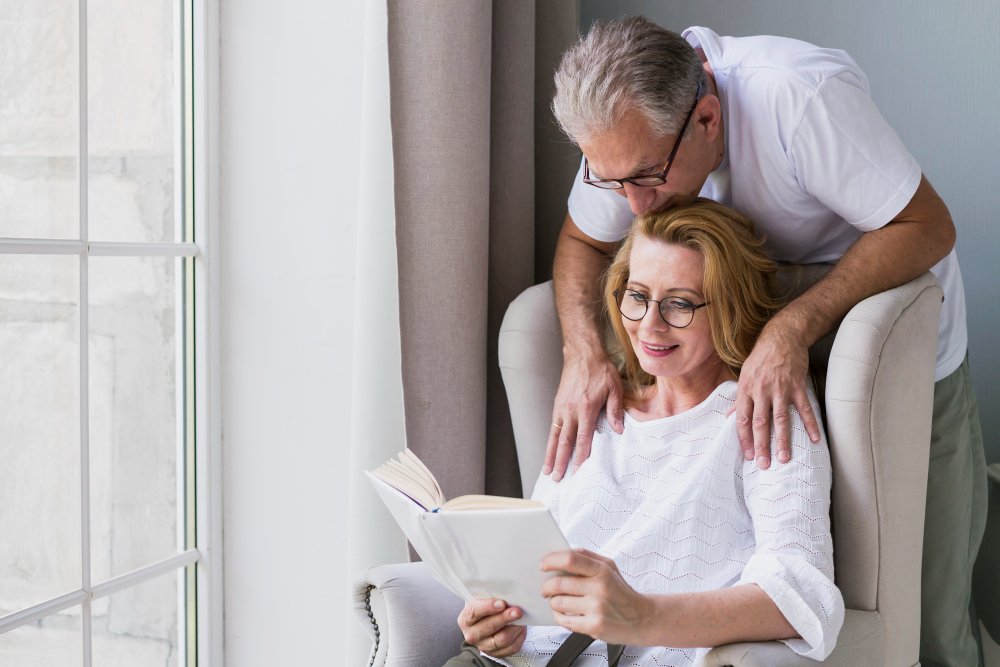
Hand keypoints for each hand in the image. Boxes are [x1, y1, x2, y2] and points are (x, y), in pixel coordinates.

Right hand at [456, 598, 525, 657]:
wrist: (487, 622)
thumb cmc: (485, 609)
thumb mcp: (481, 600)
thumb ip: (489, 597)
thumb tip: (506, 594)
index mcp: (465, 620)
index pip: (474, 613)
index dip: (488, 607)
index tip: (502, 603)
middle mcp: (472, 635)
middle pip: (489, 627)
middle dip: (505, 617)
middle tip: (517, 611)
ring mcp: (484, 646)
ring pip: (502, 639)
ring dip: (514, 627)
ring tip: (522, 618)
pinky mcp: (497, 654)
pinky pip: (511, 647)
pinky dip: (519, 637)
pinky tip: (521, 628)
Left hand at [540, 548, 651, 644]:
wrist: (642, 618)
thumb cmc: (621, 591)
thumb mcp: (610, 567)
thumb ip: (587, 557)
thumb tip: (564, 552)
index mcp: (602, 570)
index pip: (570, 559)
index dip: (552, 560)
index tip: (543, 565)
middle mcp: (599, 588)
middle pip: (559, 583)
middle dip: (547, 587)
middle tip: (546, 588)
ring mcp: (596, 608)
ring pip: (558, 603)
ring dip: (553, 602)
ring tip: (557, 601)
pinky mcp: (594, 626)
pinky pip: (564, 621)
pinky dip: (559, 617)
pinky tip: (564, 613)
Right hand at [544, 355, 623, 480]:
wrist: (582, 354)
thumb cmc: (601, 370)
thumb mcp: (615, 388)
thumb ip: (614, 410)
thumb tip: (619, 430)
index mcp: (586, 408)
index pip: (582, 438)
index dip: (579, 456)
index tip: (577, 471)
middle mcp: (571, 410)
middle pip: (564, 441)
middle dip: (560, 461)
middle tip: (557, 478)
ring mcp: (561, 408)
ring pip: (555, 436)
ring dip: (551, 455)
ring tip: (547, 471)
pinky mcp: (557, 405)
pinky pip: (553, 427)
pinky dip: (550, 441)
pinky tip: (550, 451)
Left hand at [732, 321, 820, 468]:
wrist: (782, 338)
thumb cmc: (761, 358)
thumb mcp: (744, 376)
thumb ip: (739, 398)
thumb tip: (728, 416)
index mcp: (746, 390)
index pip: (742, 419)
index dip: (744, 438)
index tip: (747, 455)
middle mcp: (761, 391)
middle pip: (760, 423)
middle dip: (761, 445)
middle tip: (763, 465)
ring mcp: (780, 389)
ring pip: (781, 419)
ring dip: (782, 440)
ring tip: (784, 459)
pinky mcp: (797, 386)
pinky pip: (804, 409)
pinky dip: (810, 424)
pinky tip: (814, 439)